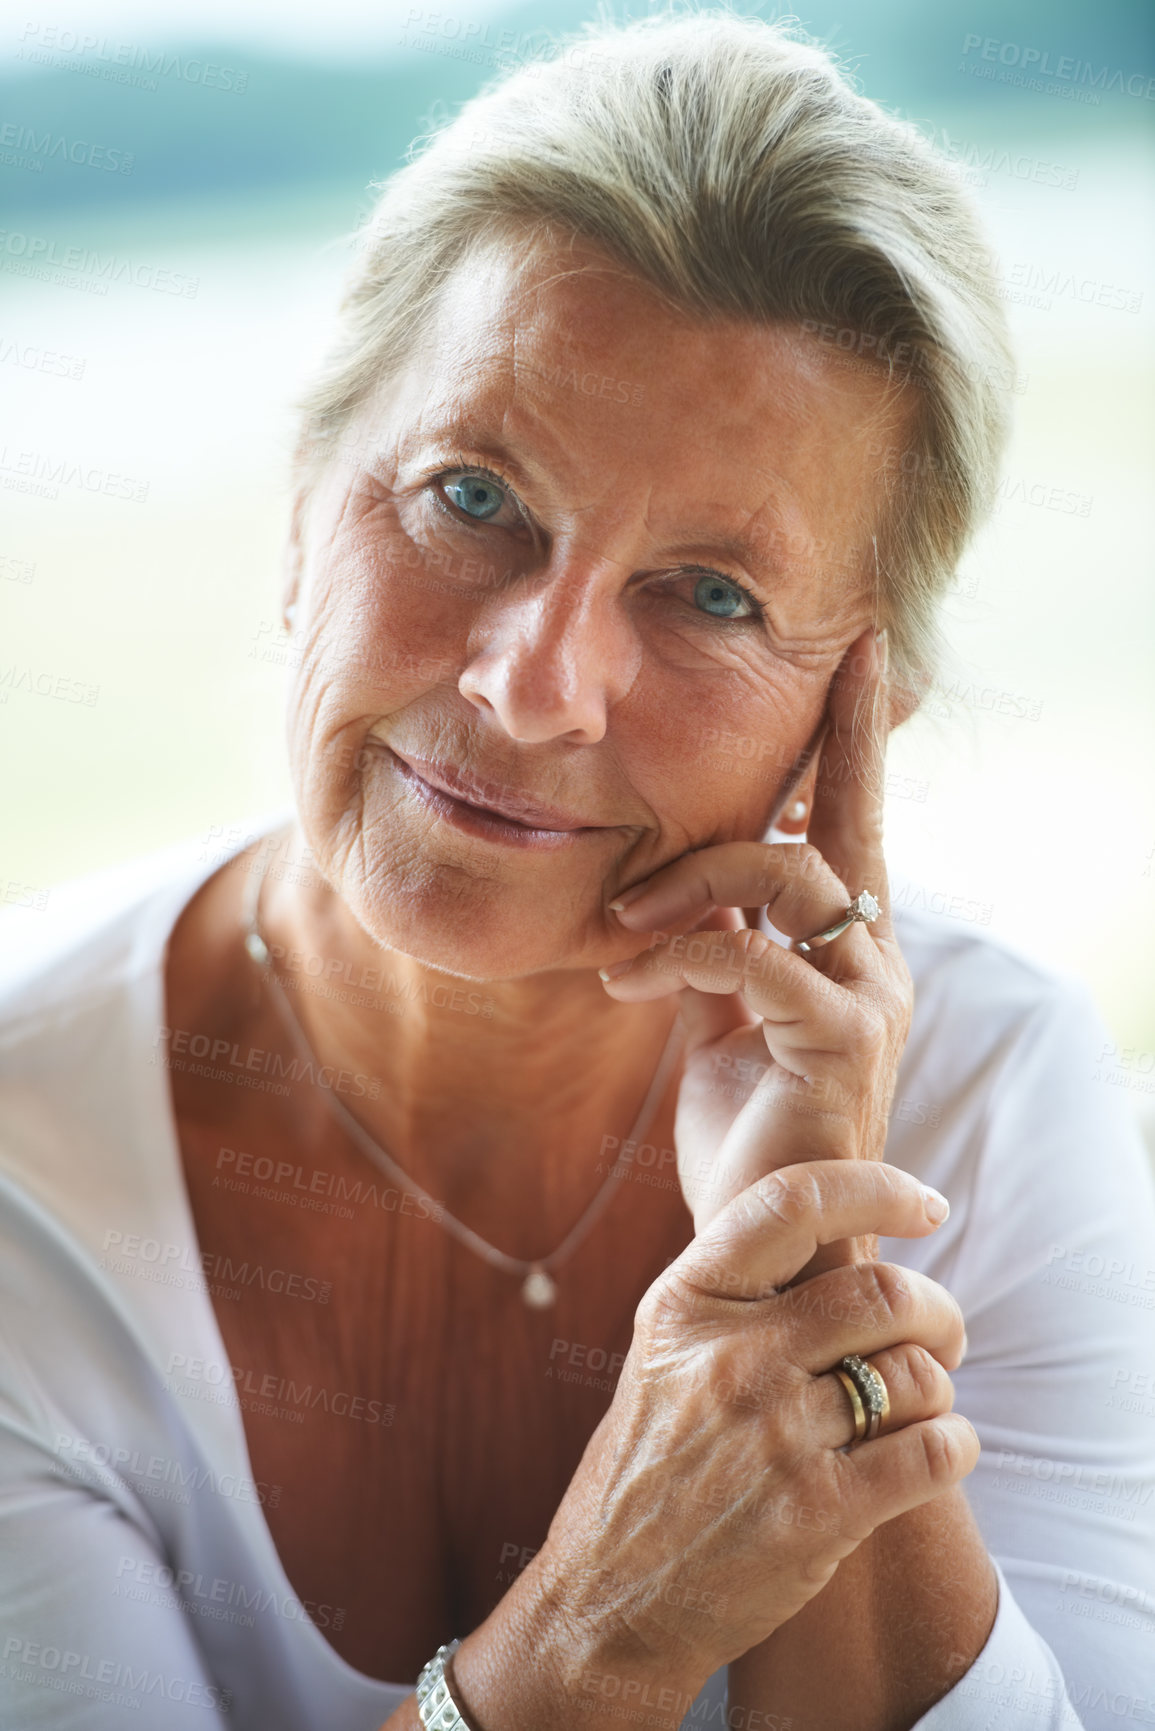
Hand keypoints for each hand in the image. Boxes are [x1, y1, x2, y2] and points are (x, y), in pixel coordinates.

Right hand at [529, 1159, 971, 1693]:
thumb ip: (735, 1298)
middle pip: (882, 1291)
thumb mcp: (664, 1357)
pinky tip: (937, 1453)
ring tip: (921, 1407)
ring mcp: (772, 1434)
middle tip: (941, 1335)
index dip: (876, 1187)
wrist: (608, 1603)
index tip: (925, 1203)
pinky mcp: (816, 1513)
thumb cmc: (649, 1470)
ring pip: (916, 1373)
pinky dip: (955, 1447)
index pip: (793, 1203)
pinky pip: (933, 1451)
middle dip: (936, 1310)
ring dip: (939, 1388)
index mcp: (686, 1303)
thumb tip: (839, 1237)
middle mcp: (729, 1356)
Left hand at [600, 626, 911, 1284]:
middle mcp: (874, 956)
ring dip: (687, 885)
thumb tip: (679, 886)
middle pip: (829, 824)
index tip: (865, 648)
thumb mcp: (724, 1018)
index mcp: (849, 942)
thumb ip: (720, 943)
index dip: (857, 731)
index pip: (855, 812)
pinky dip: (679, 949)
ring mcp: (867, 993)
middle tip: (643, 832)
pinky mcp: (839, 1038)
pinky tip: (625, 977)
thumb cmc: (749, 1131)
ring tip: (619, 928)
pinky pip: (752, 952)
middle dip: (767, 781)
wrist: (773, 1242)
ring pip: (786, 874)